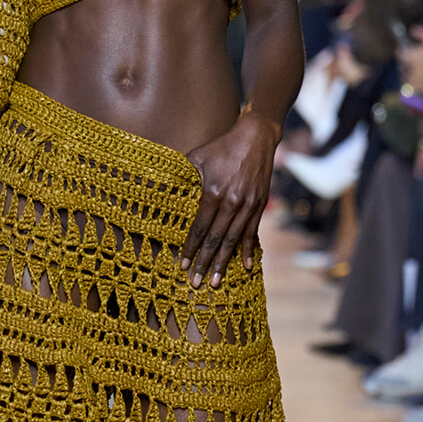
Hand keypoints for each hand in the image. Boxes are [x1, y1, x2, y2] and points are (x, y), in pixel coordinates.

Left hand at [182, 110, 277, 285]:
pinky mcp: (259, 205)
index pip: (199, 228)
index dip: (190, 248)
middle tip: (197, 283)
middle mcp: (231, 203)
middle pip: (215, 239)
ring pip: (233, 240)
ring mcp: (247, 206)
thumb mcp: (197, 158)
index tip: (182, 266)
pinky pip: (252, 233)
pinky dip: (248, 251)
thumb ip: (183, 176)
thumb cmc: (221, 147)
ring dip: (223, 263)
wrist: (255, 138)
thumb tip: (163, 189)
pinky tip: (245, 267)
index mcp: (213, 193)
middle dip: (204, 263)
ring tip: (215, 281)